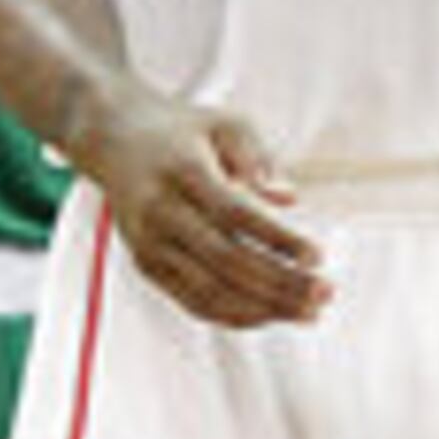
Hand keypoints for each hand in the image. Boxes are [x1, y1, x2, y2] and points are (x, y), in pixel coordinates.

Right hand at [77, 86, 324, 328]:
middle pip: (226, 261)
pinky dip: (234, 315)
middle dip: (281, 284)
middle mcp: (160, 212)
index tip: (317, 256)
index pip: (235, 215)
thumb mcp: (223, 122)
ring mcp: (149, 244)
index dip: (278, 240)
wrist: (113, 138)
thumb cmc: (179, 131)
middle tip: (325, 293)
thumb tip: (288, 197)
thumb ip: (258, 155)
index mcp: (182, 172)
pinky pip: (193, 302)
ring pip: (210, 291)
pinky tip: (270, 314)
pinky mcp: (146, 265)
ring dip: (263, 308)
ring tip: (308, 312)